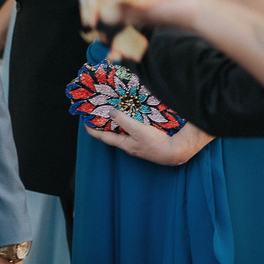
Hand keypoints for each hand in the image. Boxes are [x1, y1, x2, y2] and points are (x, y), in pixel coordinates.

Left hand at [85, 110, 214, 164]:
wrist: (178, 152)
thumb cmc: (157, 144)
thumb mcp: (138, 130)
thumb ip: (124, 121)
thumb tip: (110, 112)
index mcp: (124, 144)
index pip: (103, 137)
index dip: (92, 130)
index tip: (84, 122)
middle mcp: (130, 145)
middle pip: (113, 134)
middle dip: (105, 124)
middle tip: (99, 114)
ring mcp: (139, 144)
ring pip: (124, 132)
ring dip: (118, 123)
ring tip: (113, 112)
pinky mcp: (148, 141)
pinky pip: (135, 131)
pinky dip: (130, 123)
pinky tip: (133, 116)